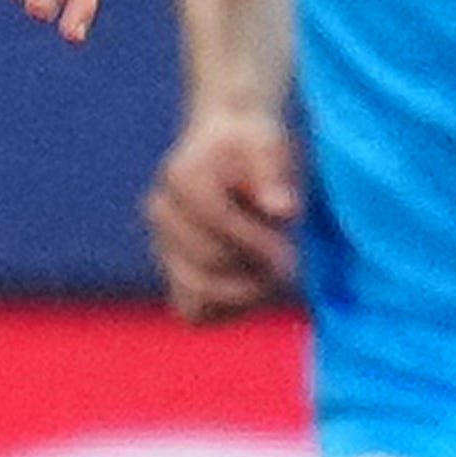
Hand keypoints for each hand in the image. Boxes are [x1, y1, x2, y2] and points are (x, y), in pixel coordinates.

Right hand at [146, 105, 302, 319]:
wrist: (227, 147)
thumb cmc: (254, 147)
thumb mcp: (270, 146)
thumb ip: (274, 175)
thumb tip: (285, 210)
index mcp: (183, 179)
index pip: (219, 224)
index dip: (260, 241)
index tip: (292, 244)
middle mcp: (162, 213)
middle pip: (207, 264)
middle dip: (254, 269)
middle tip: (290, 261)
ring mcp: (162, 245)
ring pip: (194, 295)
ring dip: (240, 294)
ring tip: (269, 277)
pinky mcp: (173, 269)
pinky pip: (191, 310)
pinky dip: (225, 308)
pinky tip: (252, 286)